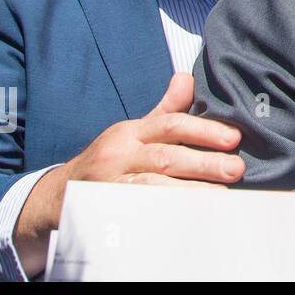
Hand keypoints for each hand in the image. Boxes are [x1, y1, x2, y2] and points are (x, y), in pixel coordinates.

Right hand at [13, 73, 242, 276]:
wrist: (59, 194)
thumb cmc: (110, 159)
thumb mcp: (133, 131)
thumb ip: (165, 110)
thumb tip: (187, 78)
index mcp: (131, 133)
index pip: (170, 125)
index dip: (204, 130)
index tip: (234, 137)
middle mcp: (119, 156)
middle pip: (166, 158)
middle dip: (204, 163)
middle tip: (236, 168)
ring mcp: (110, 185)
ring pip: (152, 187)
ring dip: (189, 191)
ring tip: (220, 195)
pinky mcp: (105, 211)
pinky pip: (138, 212)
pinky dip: (164, 213)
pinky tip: (189, 216)